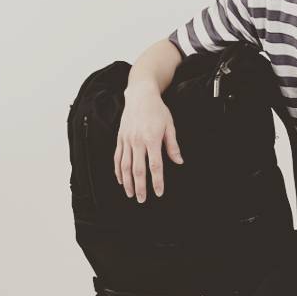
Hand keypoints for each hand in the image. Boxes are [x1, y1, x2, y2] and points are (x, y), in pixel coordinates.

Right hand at [115, 83, 183, 202]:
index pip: (155, 165)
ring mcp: (126, 140)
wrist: (140, 95)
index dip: (157, 181)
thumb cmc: (158, 110)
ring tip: (131, 194)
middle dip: (140, 187)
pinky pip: (117, 157)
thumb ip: (173, 146)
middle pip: (137, 169)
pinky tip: (121, 180)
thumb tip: (179, 162)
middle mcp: (137, 141)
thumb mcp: (170, 126)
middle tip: (142, 200)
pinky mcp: (120, 138)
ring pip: (124, 166)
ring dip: (127, 182)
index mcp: (152, 139)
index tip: (159, 192)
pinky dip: (118, 170)